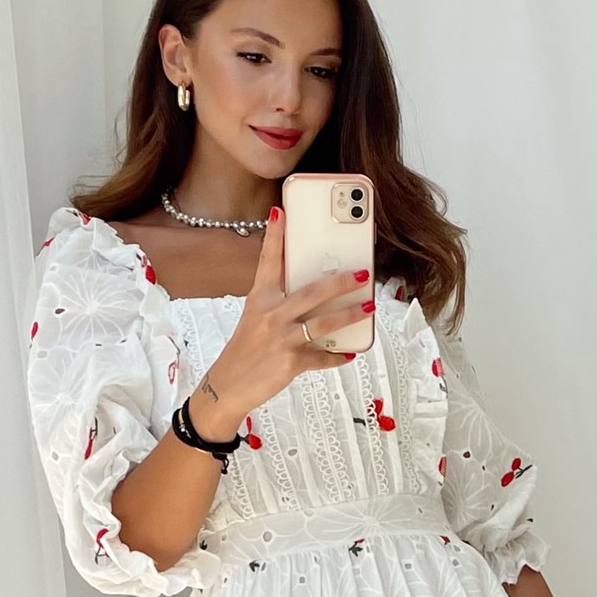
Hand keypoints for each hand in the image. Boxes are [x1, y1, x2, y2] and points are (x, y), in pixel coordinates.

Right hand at [204, 205, 372, 418]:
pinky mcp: (290, 363)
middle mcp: (271, 315)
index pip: (268, 261)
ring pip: (323, 324)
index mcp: (260, 298)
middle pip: (311, 293)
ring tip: (368, 307)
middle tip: (361, 274)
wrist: (228, 384)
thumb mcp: (255, 317)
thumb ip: (279, 300)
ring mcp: (281, 339)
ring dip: (350, 315)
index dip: (275, 235)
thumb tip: (312, 289)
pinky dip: (337, 355)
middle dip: (340, 282)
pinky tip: (350, 352)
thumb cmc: (246, 348)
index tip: (282, 211)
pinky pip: (321, 357)